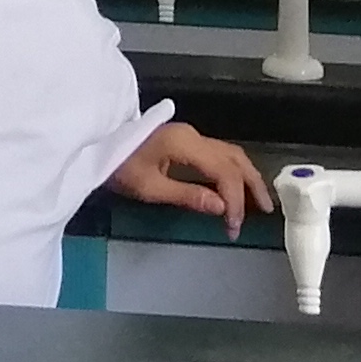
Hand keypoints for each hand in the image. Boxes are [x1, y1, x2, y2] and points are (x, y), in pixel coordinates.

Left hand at [110, 119, 273, 222]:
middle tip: (264, 211)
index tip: (233, 225)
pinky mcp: (184, 140)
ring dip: (245, 177)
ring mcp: (190, 136)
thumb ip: (188, 196)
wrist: (96, 143)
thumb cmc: (118, 166)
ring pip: (230, 154)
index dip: (234, 200)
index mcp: (185, 144)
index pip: (224, 172)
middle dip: (251, 186)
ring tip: (257, 202)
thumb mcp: (148, 188)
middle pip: (234, 158)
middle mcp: (193, 136)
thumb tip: (221, 207)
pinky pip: (218, 155)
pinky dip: (232, 172)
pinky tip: (235, 188)